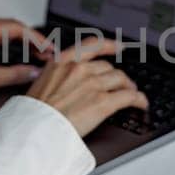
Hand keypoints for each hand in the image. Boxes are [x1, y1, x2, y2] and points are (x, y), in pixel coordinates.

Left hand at [0, 16, 53, 97]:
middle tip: (44, 53)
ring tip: (31, 54)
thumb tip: (31, 72)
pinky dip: (3, 42)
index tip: (48, 48)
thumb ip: (13, 75)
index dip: (37, 39)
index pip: (17, 28)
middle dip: (30, 40)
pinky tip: (9, 54)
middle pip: (10, 26)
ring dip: (16, 41)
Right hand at [25, 37, 148, 136]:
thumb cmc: (33, 114)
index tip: (118, 46)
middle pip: (108, 68)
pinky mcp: (103, 102)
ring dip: (129, 87)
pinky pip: (129, 96)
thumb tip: (63, 84)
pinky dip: (139, 99)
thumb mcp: (39, 85)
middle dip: (116, 76)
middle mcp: (79, 69)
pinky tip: (141, 103)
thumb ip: (56, 79)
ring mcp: (92, 84)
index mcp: (61, 62)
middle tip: (122, 84)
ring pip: (120, 80)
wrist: (34, 130)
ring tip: (132, 94)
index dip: (109, 45)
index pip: (91, 45)